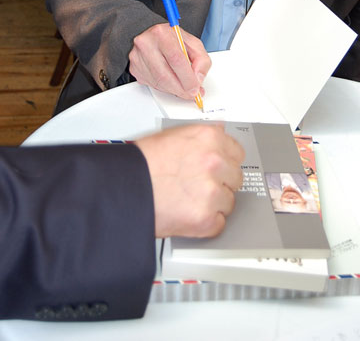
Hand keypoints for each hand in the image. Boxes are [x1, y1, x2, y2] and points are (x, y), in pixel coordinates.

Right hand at [129, 23, 210, 100]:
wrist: (155, 37)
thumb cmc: (173, 39)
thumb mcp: (193, 43)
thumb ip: (201, 60)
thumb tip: (198, 79)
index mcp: (161, 33)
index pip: (176, 59)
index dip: (187, 78)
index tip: (195, 87)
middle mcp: (146, 43)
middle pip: (165, 75)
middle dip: (181, 89)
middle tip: (191, 93)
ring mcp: (137, 57)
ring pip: (158, 83)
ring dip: (174, 90)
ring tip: (183, 88)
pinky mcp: (134, 68)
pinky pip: (152, 84)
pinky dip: (165, 88)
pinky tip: (171, 81)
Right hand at [135, 123, 244, 237]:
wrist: (121, 187)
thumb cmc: (141, 162)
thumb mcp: (174, 135)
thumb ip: (202, 138)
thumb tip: (219, 134)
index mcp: (209, 138)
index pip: (238, 153)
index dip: (226, 162)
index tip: (220, 168)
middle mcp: (215, 162)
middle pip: (236, 178)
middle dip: (221, 183)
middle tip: (198, 186)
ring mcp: (212, 192)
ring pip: (228, 202)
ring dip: (213, 203)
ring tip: (188, 199)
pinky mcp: (205, 219)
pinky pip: (219, 224)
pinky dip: (206, 223)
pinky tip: (188, 213)